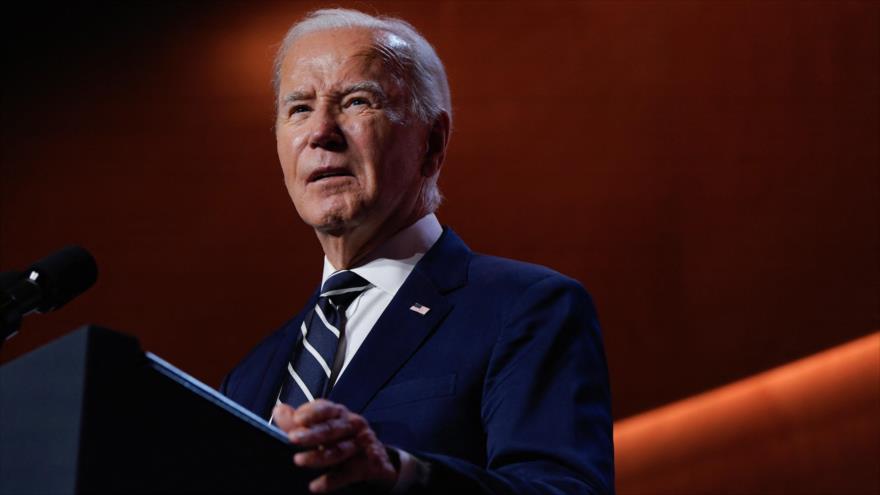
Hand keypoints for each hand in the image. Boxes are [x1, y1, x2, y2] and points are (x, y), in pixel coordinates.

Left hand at [273, 399, 397, 492]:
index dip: (312, 412)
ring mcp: (362, 444)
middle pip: (331, 429)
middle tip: (292, 438)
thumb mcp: (322, 428)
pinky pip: (348, 473)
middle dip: (312, 434)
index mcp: (339, 414)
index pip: (326, 409)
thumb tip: (279, 410)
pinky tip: (315, 486)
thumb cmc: (342, 439)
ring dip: (319, 456)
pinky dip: (331, 481)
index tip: (297, 418)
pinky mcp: (369, 464)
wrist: (376, 459)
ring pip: (340, 450)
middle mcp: (352, 425)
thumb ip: (298, 422)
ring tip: (299, 461)